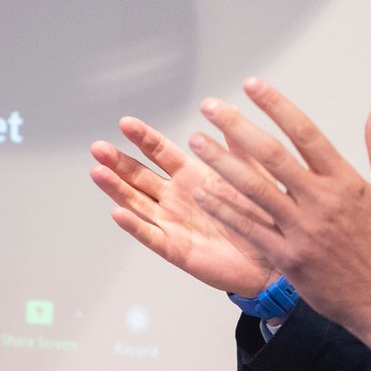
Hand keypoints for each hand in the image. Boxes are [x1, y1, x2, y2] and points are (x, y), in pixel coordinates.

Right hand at [90, 117, 279, 298]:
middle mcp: (176, 197)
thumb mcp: (252, 175)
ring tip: (98, 172)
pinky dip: (134, 225)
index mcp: (192, 175)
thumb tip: (230, 110)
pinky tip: (118, 213)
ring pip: (137, 202)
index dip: (142, 138)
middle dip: (118, 161)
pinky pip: (151, 236)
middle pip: (139, 175)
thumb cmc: (262, 218)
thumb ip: (238, 147)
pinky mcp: (175, 249)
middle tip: (99, 147)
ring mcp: (172, 223)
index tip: (126, 123)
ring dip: (116, 188)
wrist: (272, 260)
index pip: (160, 151)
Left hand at [188, 79, 370, 355]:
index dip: (277, 106)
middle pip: (271, 155)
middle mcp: (319, 201)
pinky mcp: (288, 256)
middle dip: (237, 126)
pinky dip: (224, 209)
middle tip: (211, 107)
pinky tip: (203, 192)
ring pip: (253, 189)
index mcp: (344, 181)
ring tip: (196, 142)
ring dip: (220, 163)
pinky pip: (249, 228)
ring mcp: (301, 230)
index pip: (305, 132)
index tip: (253, 85)